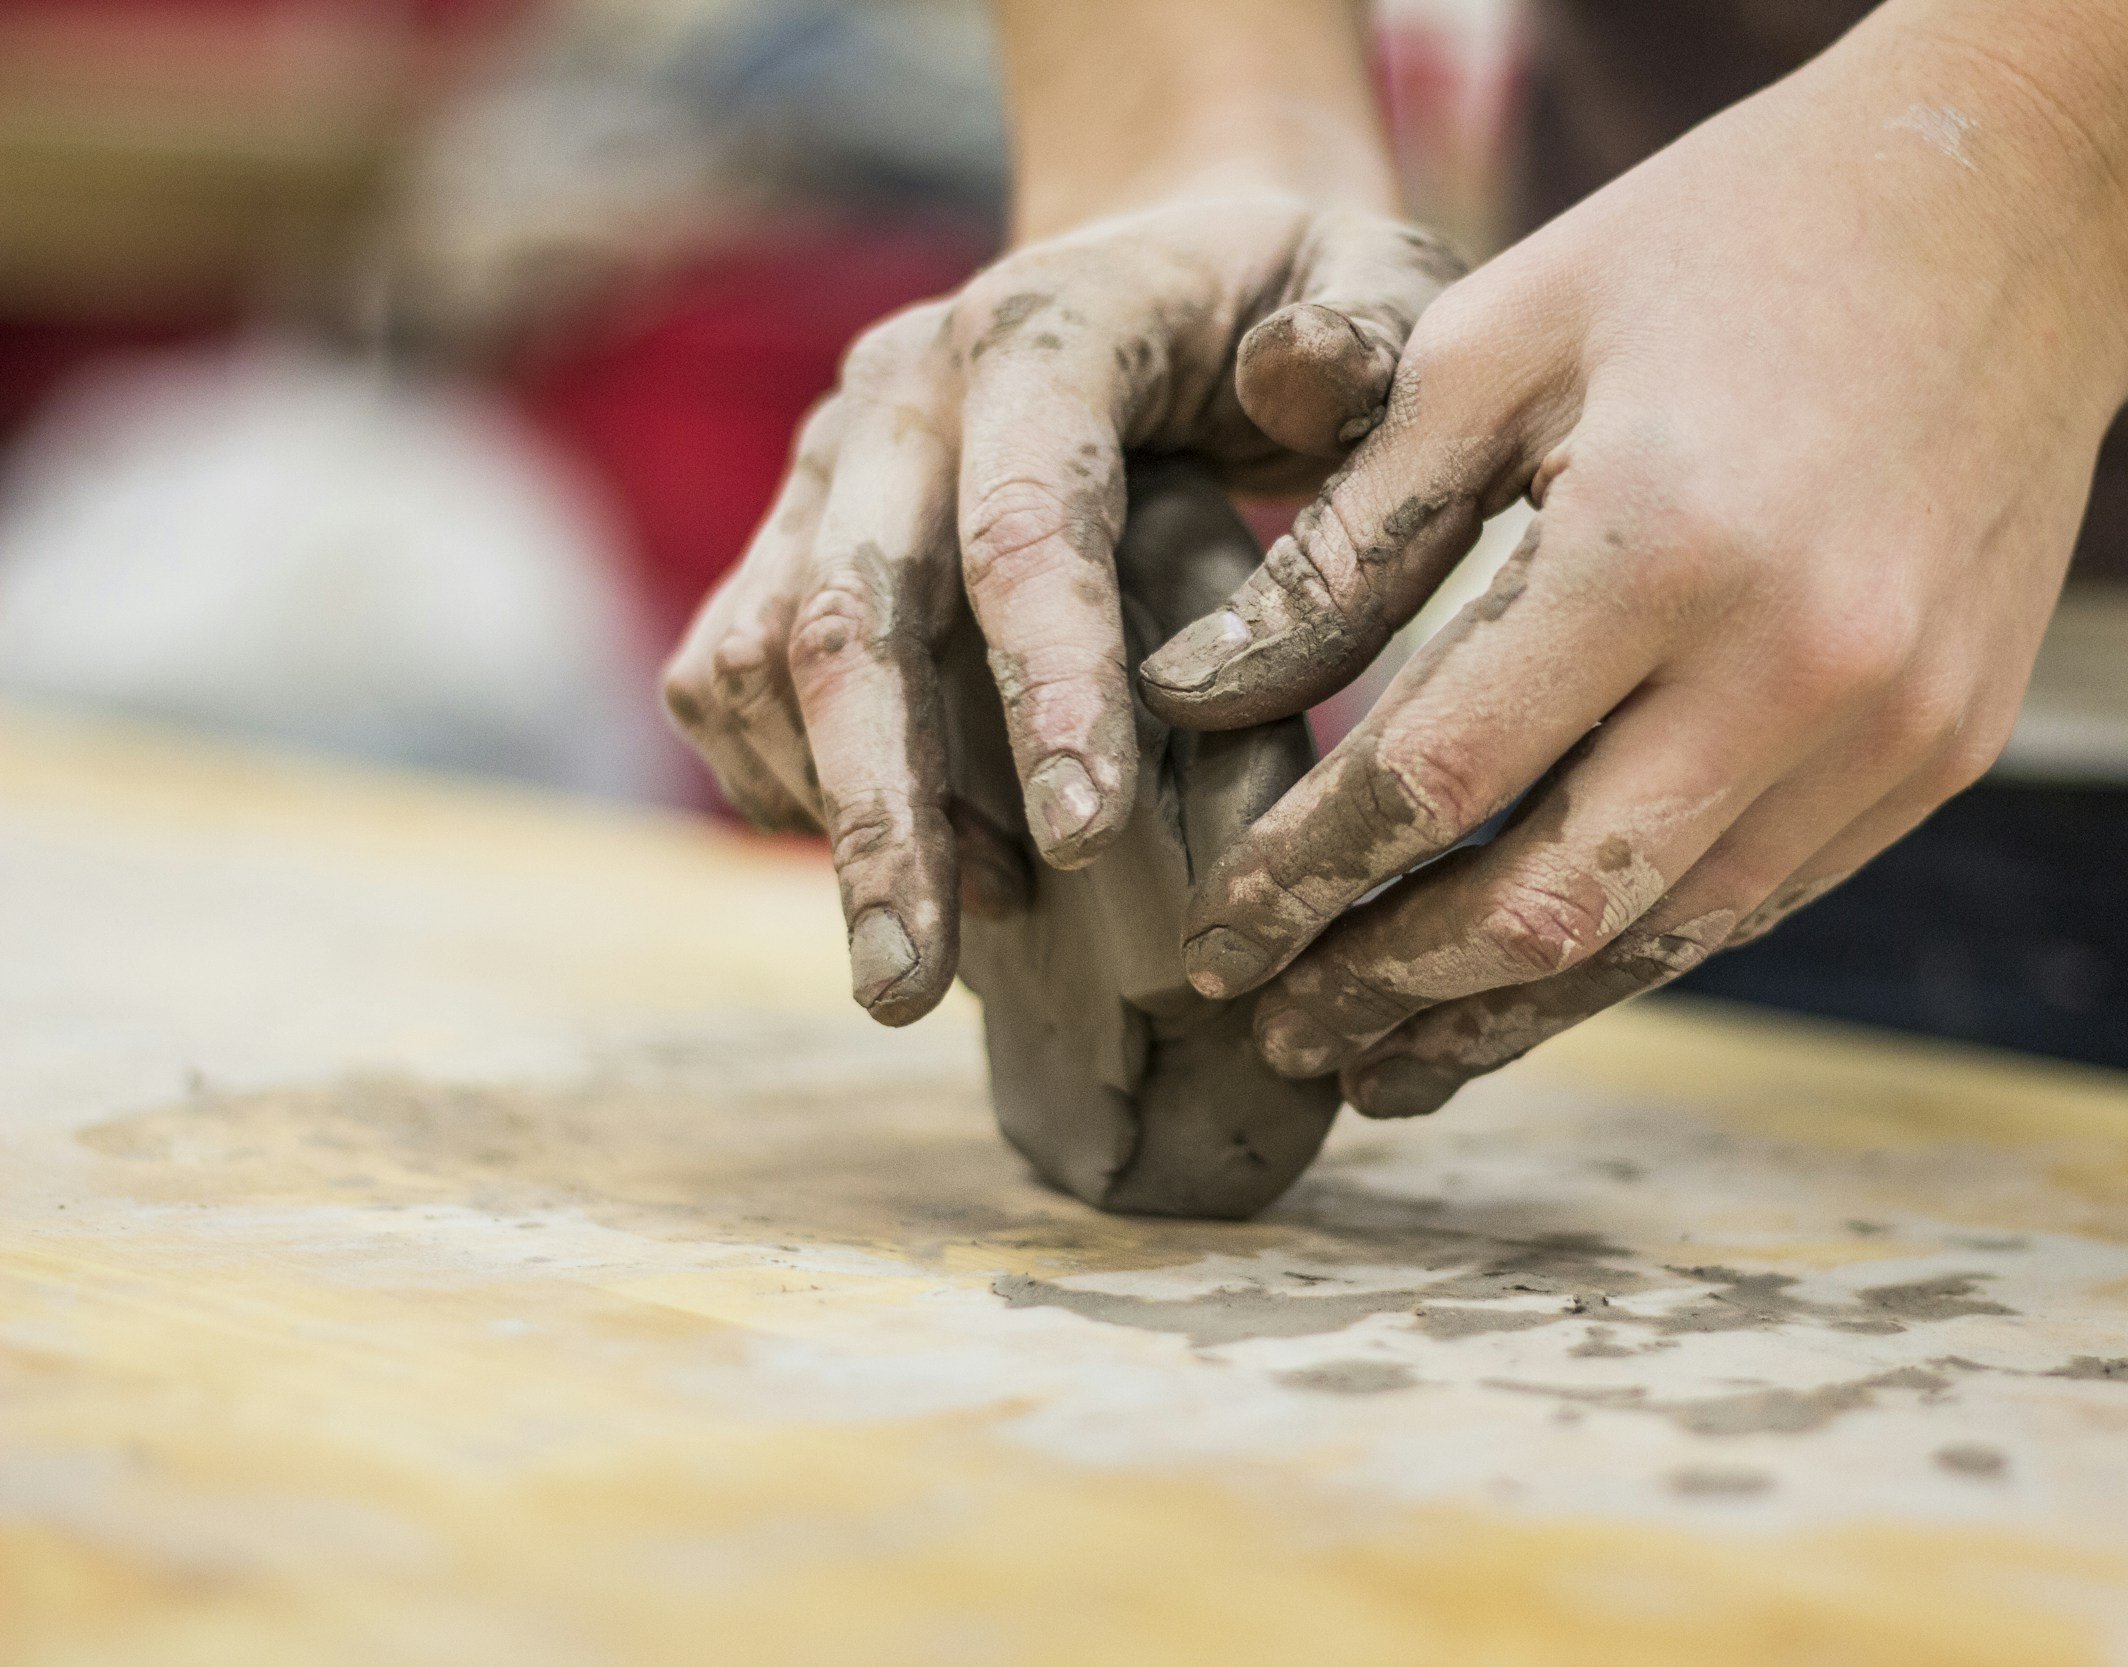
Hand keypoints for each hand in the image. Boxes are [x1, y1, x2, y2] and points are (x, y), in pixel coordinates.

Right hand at [661, 192, 1460, 1023]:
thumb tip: (1293, 383)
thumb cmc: (1295, 298)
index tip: (1088, 846)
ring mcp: (827, 464)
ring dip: (835, 817)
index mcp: (1047, 332)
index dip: (1047, 684)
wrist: (1165, 257)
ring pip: (761, 658)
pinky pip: (731, 676)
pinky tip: (909, 867)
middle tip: (907, 988)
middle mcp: (901, 394)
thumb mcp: (1377, 279)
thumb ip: (1367, 334)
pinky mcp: (789, 533)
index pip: (1025, 519)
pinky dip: (790, 789)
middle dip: (881, 813)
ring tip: (936, 953)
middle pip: (848, 613)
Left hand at [1139, 57, 2127, 1115]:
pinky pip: (1760, 897)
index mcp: (1659, 543)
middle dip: (1388, 988)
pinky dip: (1632, 947)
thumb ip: (1349, 536)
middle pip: (1545, 904)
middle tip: (1278, 1033)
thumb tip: (1194, 697)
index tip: (1209, 941)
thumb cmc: (1718, 248)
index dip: (1301, 879)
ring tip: (1387, 1063)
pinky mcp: (1946, 752)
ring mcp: (1893, 728)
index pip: (1433, 777)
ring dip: (1509, 1013)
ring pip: (1661, 938)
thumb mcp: (1499, 340)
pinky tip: (1539, 975)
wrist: (2019, 209)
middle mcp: (1797, 667)